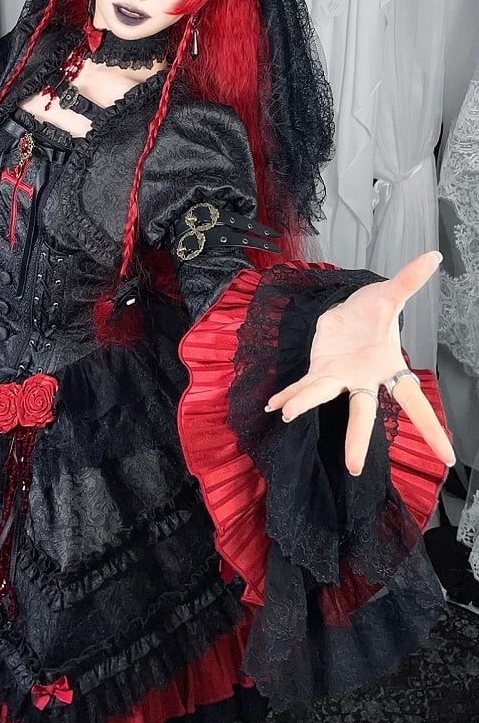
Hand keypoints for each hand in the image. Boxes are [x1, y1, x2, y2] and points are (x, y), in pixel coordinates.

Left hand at [265, 252, 454, 475]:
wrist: (349, 312)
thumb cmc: (373, 312)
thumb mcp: (390, 295)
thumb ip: (409, 279)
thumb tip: (432, 255)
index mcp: (389, 367)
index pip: (414, 400)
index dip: (431, 427)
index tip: (447, 458)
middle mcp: (364, 380)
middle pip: (364, 413)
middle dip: (358, 438)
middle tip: (354, 467)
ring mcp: (339, 378)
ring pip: (323, 396)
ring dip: (304, 403)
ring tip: (286, 413)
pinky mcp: (319, 370)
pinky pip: (302, 385)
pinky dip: (288, 394)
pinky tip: (273, 406)